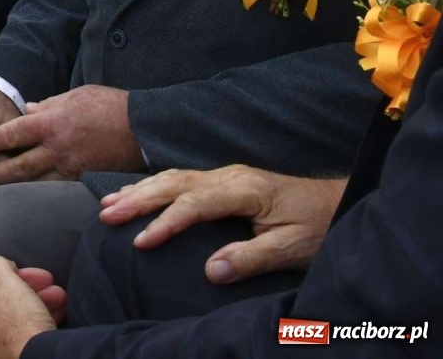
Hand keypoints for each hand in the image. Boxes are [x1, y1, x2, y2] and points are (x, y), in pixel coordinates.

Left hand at [0, 84, 144, 186]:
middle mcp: (56, 148)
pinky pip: (57, 187)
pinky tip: (30, 194)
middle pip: (18, 166)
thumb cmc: (110, 106)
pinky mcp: (84, 179)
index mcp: (51, 123)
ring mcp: (71, 167)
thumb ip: (49, 105)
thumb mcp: (75, 95)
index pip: (12, 134)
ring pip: (35, 182)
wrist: (144, 128)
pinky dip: (41, 190)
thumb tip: (30, 109)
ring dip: (14, 186)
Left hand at [0, 257, 62, 358]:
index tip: (40, 275)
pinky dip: (39, 325)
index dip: (17, 276)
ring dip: (41, 306)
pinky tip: (56, 318)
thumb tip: (2, 265)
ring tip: (61, 300)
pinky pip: (26, 338)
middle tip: (54, 288)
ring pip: (19, 322)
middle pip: (7, 305)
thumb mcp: (6, 282)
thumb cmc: (20, 322)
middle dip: (33, 291)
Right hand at [98, 166, 343, 282]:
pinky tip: (135, 194)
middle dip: (138, 199)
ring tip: (108, 205)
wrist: (338, 201)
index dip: (165, 222)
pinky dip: (152, 186)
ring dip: (139, 190)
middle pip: (174, 183)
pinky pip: (179, 179)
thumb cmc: (319, 225)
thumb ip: (252, 257)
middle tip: (107, 216)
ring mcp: (225, 175)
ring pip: (172, 177)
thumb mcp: (294, 247)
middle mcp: (229, 176)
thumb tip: (211, 271)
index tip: (141, 242)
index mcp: (245, 189)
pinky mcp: (224, 180)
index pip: (194, 203)